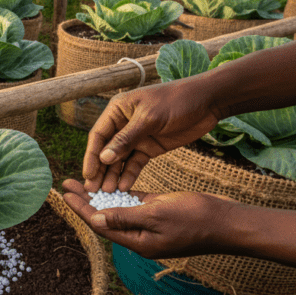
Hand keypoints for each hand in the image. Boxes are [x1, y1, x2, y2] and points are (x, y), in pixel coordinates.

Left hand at [61, 179, 236, 258]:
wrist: (228, 221)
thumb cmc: (195, 219)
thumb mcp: (156, 215)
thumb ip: (125, 217)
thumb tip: (95, 219)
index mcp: (137, 242)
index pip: (100, 225)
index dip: (80, 209)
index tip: (63, 194)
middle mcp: (141, 236)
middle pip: (105, 218)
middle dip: (84, 201)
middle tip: (65, 184)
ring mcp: (151, 225)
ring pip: (118, 210)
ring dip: (100, 197)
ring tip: (80, 183)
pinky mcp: (161, 213)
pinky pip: (135, 204)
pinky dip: (121, 195)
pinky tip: (108, 184)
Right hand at [83, 79, 222, 192]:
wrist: (207, 101)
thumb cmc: (176, 101)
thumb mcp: (150, 118)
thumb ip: (126, 139)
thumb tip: (103, 157)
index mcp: (117, 110)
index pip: (98, 135)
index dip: (91, 156)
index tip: (88, 175)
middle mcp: (123, 124)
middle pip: (106, 150)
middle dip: (100, 170)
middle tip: (93, 191)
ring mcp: (137, 137)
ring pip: (120, 159)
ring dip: (113, 175)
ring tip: (108, 194)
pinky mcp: (150, 147)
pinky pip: (136, 163)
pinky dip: (130, 174)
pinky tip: (125, 187)